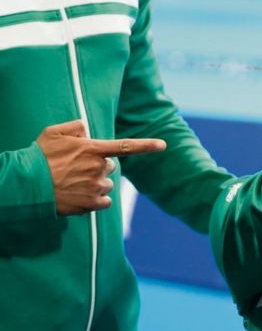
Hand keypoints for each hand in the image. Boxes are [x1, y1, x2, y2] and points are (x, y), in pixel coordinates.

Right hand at [36, 120, 165, 214]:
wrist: (27, 184)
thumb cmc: (39, 157)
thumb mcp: (53, 133)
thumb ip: (74, 127)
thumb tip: (87, 128)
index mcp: (92, 149)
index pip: (126, 146)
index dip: (147, 145)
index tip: (164, 145)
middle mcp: (98, 167)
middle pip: (110, 166)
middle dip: (98, 167)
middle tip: (76, 169)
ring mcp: (96, 186)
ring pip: (107, 184)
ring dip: (96, 183)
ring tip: (73, 183)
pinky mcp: (92, 203)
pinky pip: (105, 201)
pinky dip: (97, 200)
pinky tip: (80, 195)